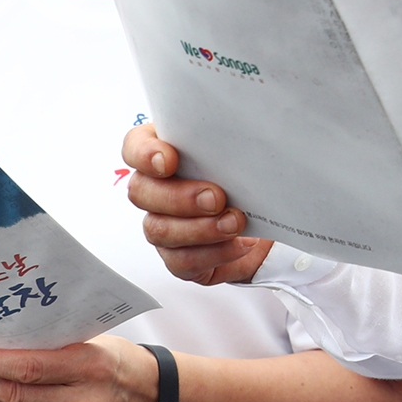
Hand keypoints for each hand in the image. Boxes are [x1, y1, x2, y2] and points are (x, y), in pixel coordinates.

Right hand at [122, 124, 270, 285]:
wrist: (266, 218)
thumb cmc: (246, 178)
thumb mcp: (241, 152)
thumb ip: (228, 143)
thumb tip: (237, 140)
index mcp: (165, 153)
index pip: (135, 147)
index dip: (144, 154)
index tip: (168, 160)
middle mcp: (157, 190)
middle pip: (142, 192)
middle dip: (180, 197)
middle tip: (216, 198)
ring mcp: (163, 225)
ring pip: (160, 230)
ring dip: (200, 228)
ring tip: (234, 222)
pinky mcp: (178, 257)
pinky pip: (183, 261)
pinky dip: (216, 252)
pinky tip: (239, 243)